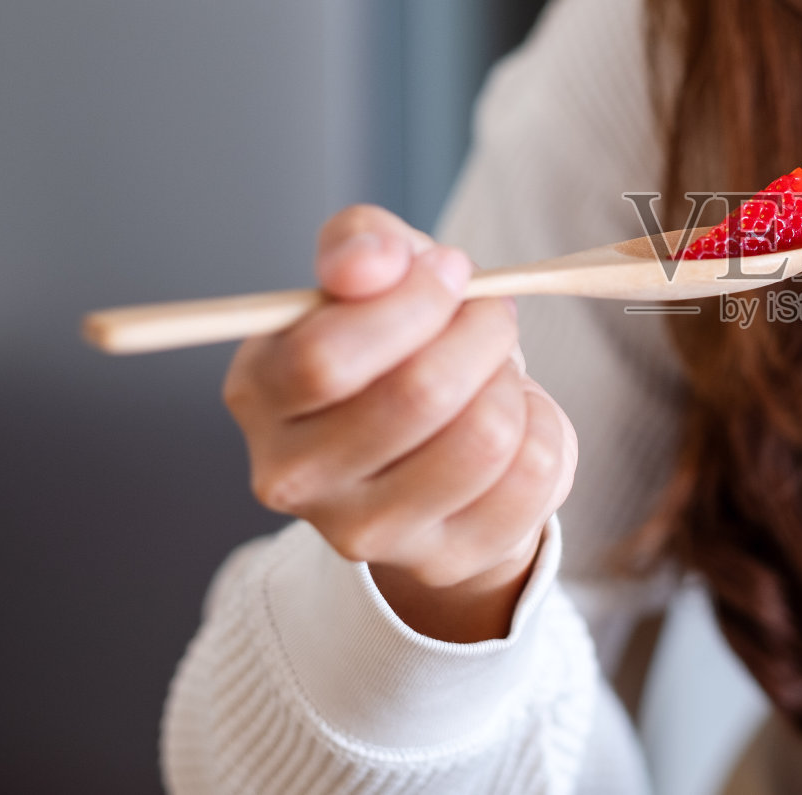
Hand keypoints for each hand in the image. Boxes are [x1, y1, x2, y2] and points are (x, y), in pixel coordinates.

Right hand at [222, 205, 577, 641]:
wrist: (434, 446)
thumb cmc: (397, 346)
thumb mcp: (374, 272)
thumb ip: (362, 243)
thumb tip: (368, 262)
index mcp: (259, 392)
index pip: (326, 356)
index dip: (413, 302)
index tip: (451, 271)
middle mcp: (293, 476)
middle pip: (419, 394)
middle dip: (480, 332)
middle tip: (489, 316)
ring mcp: (365, 532)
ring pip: (486, 436)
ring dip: (510, 381)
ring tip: (495, 372)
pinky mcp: (443, 560)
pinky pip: (531, 473)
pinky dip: (542, 425)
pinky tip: (515, 420)